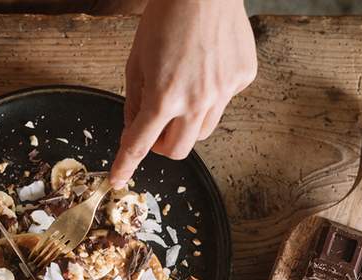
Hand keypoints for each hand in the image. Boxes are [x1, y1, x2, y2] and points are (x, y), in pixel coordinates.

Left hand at [111, 0, 256, 186]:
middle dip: (162, 146)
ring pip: (203, 130)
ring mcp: (224, 91)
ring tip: (182, 90)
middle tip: (155, 129)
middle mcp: (197, 100)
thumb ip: (134, 101)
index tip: (118, 178)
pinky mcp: (242, 78)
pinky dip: (211, 94)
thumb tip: (134, 129)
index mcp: (163, 96)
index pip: (140, 143)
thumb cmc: (165, 18)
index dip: (126, 164)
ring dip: (186, 123)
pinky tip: (205, 67)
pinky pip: (223, 102)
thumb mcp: (136, 62)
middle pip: (178, 150)